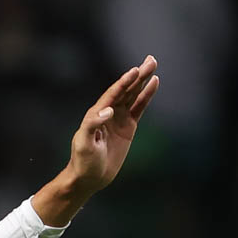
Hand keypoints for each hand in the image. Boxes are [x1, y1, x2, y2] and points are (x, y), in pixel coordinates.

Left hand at [66, 54, 158, 193]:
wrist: (90, 177)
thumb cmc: (83, 161)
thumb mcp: (85, 144)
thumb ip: (93, 125)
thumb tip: (109, 110)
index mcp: (95, 114)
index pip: (113, 94)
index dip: (124, 82)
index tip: (135, 70)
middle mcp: (107, 112)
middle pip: (125, 90)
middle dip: (137, 75)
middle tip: (151, 60)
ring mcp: (118, 118)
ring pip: (133, 95)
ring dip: (143, 81)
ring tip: (153, 65)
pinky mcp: (127, 127)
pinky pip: (139, 107)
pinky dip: (146, 96)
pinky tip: (154, 84)